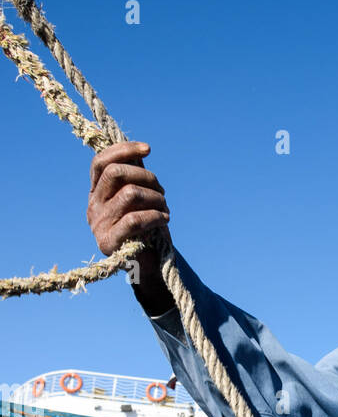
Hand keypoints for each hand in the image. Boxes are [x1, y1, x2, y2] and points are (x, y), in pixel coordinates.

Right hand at [87, 140, 173, 314]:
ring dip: (156, 198)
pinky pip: (134, 219)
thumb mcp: (142, 198)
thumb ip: (136, 176)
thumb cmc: (147, 229)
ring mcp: (98, 225)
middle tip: (162, 190)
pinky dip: (155, 216)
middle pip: (115, 173)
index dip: (124, 150)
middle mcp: (93, 206)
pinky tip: (164, 220)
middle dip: (146, 176)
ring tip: (165, 209)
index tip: (148, 150)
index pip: (101, 161)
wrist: (149, 266)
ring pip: (129, 194)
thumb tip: (139, 152)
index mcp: (96, 192)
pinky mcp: (108, 243)